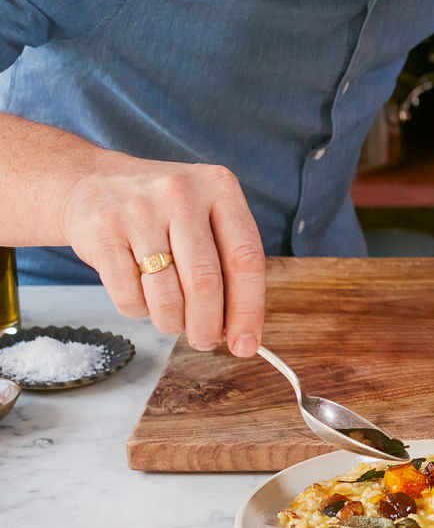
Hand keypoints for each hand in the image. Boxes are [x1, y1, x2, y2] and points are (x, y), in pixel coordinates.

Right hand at [62, 156, 265, 354]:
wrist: (91, 183)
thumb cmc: (161, 210)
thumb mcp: (203, 214)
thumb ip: (227, 262)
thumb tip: (241, 331)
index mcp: (219, 187)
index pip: (246, 258)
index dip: (248, 309)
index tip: (246, 344)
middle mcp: (181, 193)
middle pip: (205, 282)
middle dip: (207, 326)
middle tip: (205, 341)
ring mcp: (139, 211)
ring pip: (167, 296)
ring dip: (172, 323)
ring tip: (171, 318)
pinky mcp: (103, 233)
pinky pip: (129, 297)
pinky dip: (139, 311)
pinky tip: (141, 296)